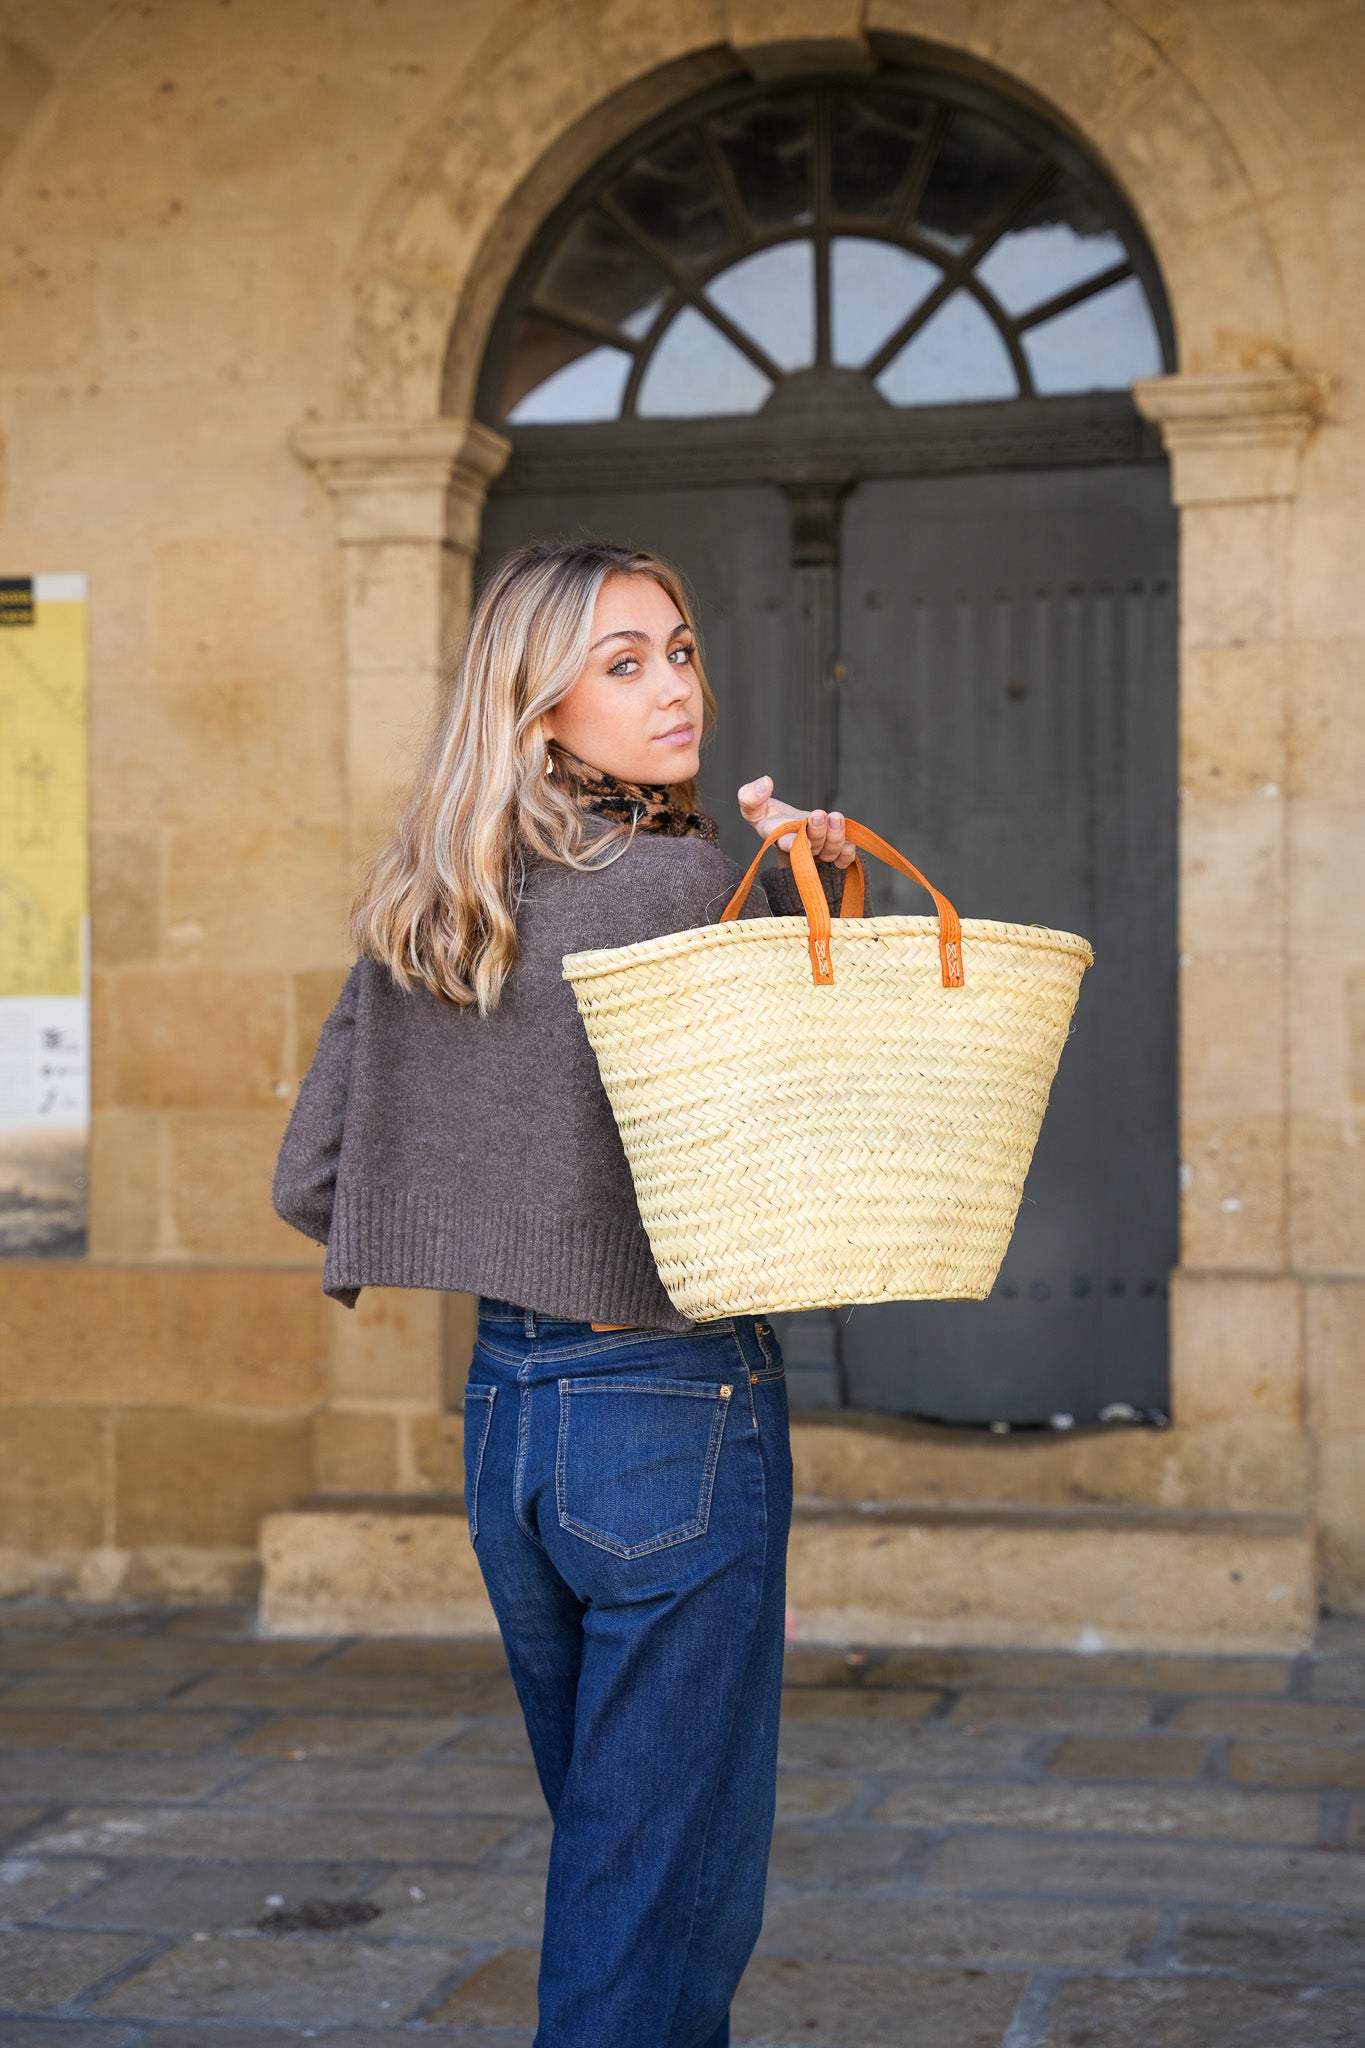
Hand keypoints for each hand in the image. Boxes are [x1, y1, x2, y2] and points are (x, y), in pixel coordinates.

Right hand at [737, 775, 857, 868]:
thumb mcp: (753, 807)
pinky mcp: (832, 854)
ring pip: (829, 853)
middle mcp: (799, 851)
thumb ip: (750, 797)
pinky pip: (843, 861)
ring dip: (835, 837)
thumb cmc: (768, 818)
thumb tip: (765, 782)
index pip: (784, 844)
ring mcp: (817, 855)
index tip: (800, 840)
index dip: (792, 844)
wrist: (786, 828)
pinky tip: (849, 840)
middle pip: (811, 848)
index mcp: (778, 839)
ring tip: (836, 817)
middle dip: (817, 832)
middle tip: (819, 815)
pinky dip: (848, 852)